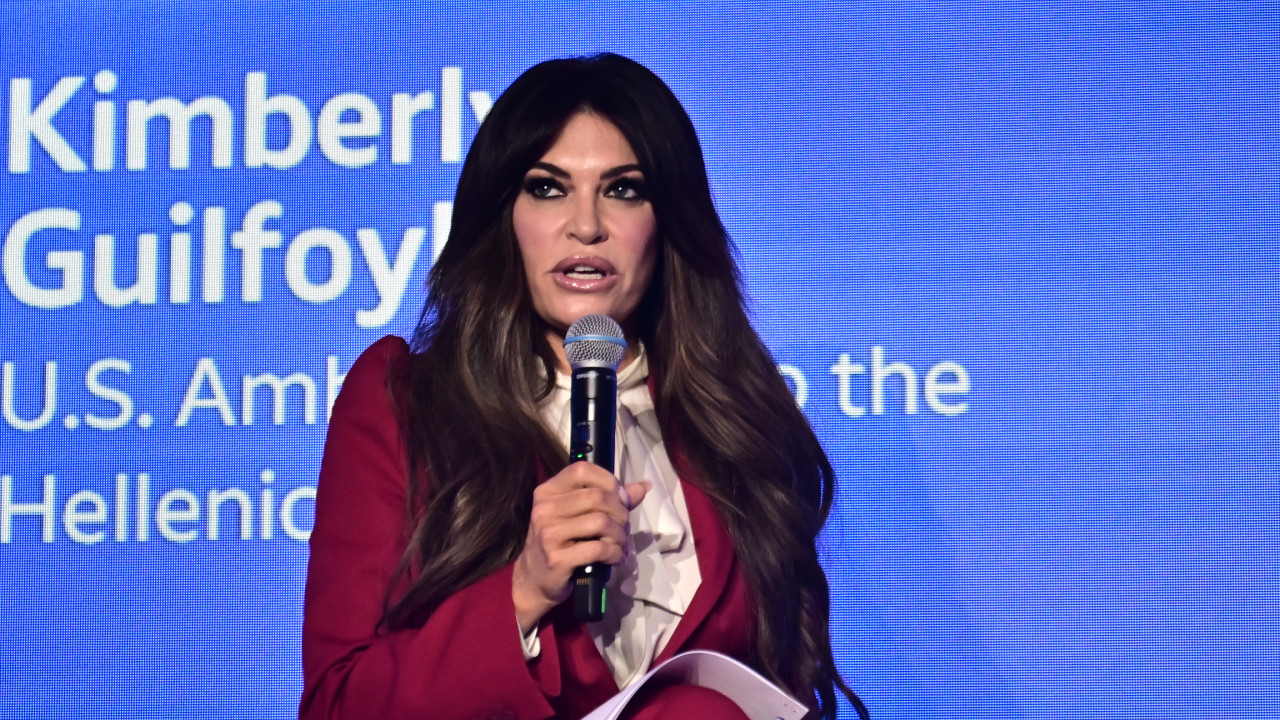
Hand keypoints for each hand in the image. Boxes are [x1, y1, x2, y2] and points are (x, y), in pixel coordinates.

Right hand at [512, 462, 648, 633]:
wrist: (535, 580)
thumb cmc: (560, 543)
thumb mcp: (577, 516)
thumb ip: (609, 498)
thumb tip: (643, 486)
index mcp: (547, 492)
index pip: (582, 470)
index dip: (608, 481)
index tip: (621, 498)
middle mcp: (544, 509)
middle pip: (597, 496)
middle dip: (620, 512)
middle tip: (624, 526)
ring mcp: (548, 534)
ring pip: (600, 522)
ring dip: (619, 535)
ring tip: (621, 544)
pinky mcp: (557, 558)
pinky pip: (598, 549)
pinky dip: (614, 553)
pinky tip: (615, 558)